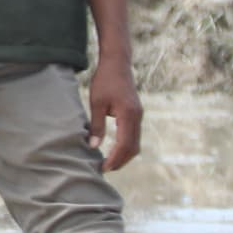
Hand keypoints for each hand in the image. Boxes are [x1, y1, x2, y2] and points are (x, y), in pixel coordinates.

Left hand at [84, 55, 142, 171]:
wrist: (117, 64)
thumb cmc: (105, 81)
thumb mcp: (96, 103)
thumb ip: (97, 125)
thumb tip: (94, 146)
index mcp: (128, 115)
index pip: (124, 144)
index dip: (115, 158)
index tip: (104, 167)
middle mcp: (137, 117)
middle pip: (133, 147)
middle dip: (121, 160)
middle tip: (105, 169)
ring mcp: (139, 115)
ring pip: (136, 142)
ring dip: (124, 155)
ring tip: (109, 163)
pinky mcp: (136, 113)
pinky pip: (134, 135)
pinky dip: (126, 146)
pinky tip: (115, 150)